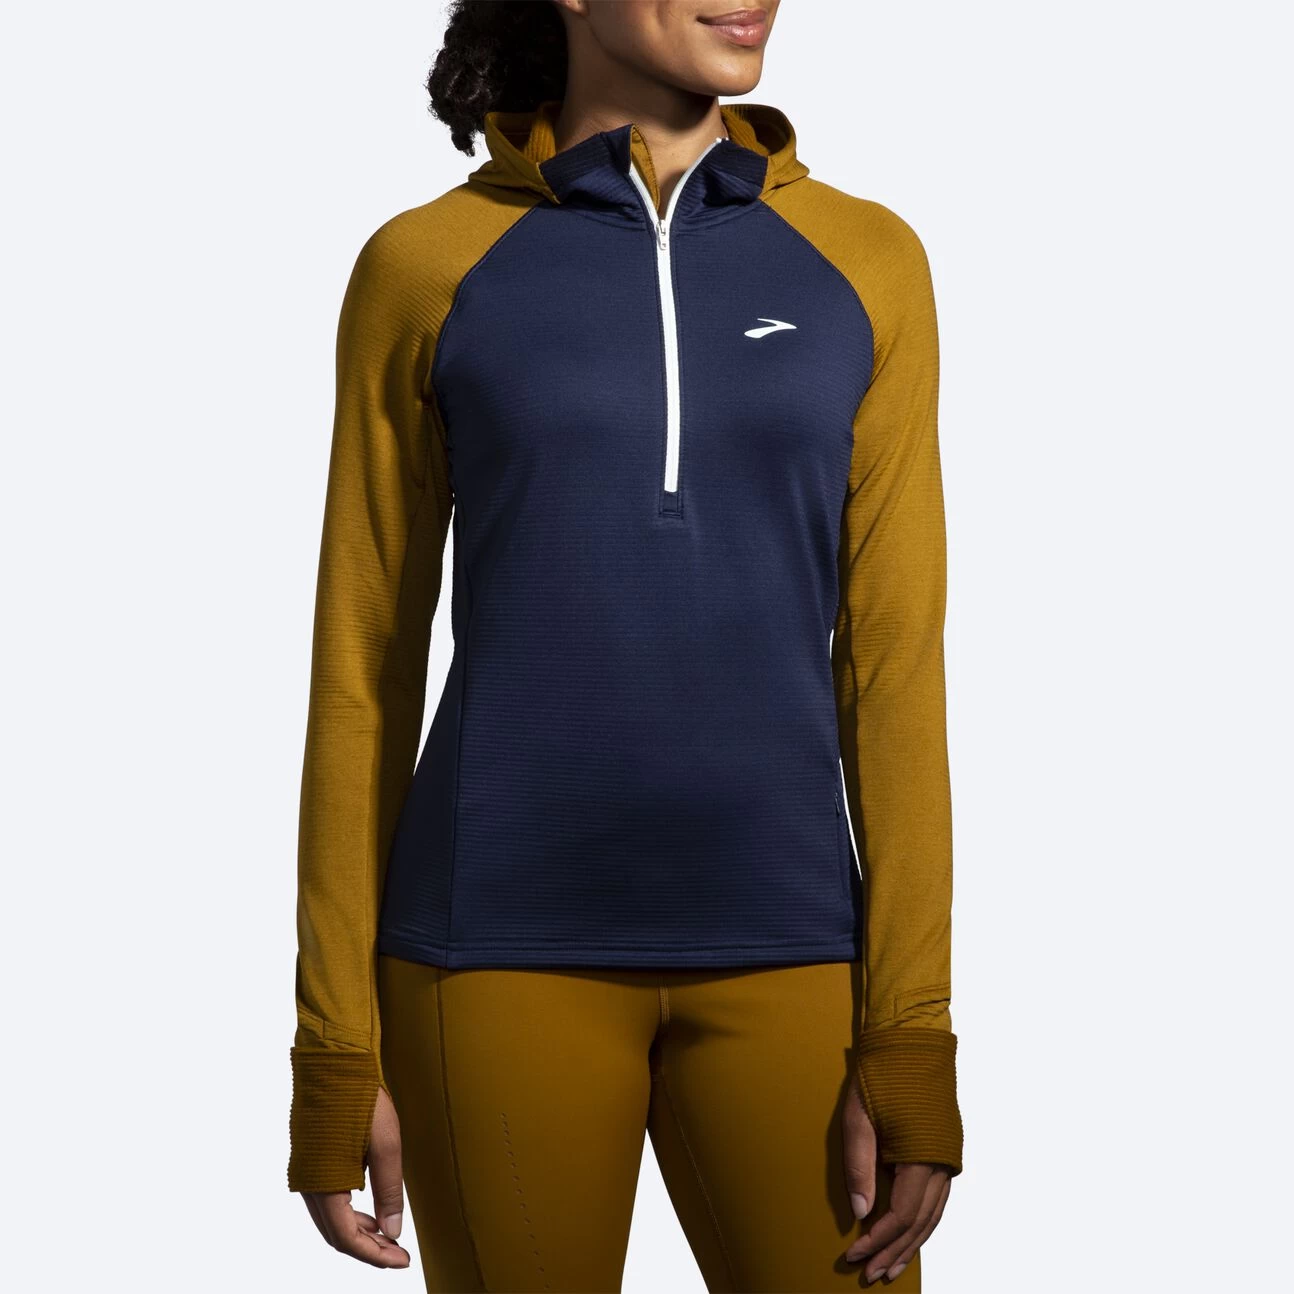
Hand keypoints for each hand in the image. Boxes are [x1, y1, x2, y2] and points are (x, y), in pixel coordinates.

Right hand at [302, 1085, 410, 1268]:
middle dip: (367, 1249)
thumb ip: (389, 1192)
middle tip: (398, 1254)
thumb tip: (393, 1232)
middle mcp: (307, 1185)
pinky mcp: (307, 1160)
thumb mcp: (386, 1145)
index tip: (401, 1261)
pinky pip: (325, 1200)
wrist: (333, 1060)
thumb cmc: (360, 1097)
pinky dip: (347, 1212)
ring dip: (357, 1232)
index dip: (374, 1256)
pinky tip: (368, 1210)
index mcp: (323, 1186)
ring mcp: (304, 1172)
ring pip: (329, 1219)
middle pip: (335, 1235)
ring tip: (387, 1236)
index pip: (347, 1239)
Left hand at [841, 1078, 952, 1282]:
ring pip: (934, 1216)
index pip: (900, 1215)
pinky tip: (911, 1235)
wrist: (912, 1039)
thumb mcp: (859, 1118)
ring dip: (912, 1244)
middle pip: (920, 1224)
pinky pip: (938, 1199)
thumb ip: (859, 1167)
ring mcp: (947, 1157)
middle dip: (895, 1252)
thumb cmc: (881, 1073)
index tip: (853, 1255)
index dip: (877, 1241)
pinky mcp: (946, 1150)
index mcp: (921, 1156)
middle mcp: (942, 1163)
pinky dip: (924, 1222)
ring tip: (892, 1268)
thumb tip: (862, 1214)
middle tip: (872, 1276)